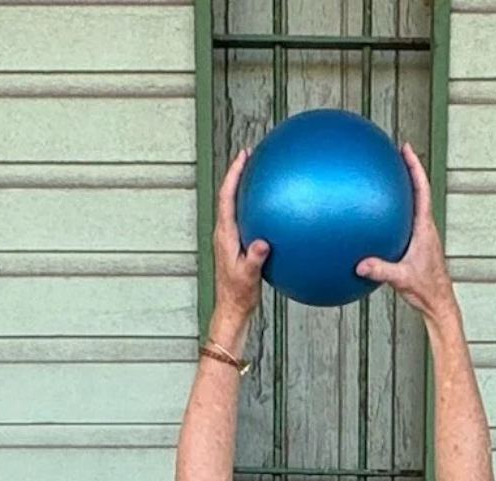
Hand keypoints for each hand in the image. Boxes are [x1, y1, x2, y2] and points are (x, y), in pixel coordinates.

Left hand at [212, 149, 269, 335]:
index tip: (243, 156)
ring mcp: (229, 238)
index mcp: (224, 234)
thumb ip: (255, 259)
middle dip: (238, 173)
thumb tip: (263, 243)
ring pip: (234, 205)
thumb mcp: (249, 277)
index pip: (226, 197)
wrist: (231, 309)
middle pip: (228, 194)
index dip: (233, 174)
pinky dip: (254, 207)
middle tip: (250, 156)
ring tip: (259, 174)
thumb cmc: (238, 296)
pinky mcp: (236, 245)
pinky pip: (244, 218)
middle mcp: (224, 232)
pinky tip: (272, 210)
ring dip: (243, 188)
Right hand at [355, 142, 453, 321]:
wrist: (439, 302)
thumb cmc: (426, 290)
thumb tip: (359, 265)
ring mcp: (422, 235)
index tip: (405, 148)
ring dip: (403, 189)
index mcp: (424, 227)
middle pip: (418, 190)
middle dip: (407, 169)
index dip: (414, 166)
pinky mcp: (418, 244)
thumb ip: (381, 270)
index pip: (421, 189)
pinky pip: (405, 221)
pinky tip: (378, 219)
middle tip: (396, 153)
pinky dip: (395, 212)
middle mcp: (425, 227)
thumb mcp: (401, 280)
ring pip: (413, 204)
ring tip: (388, 177)